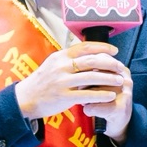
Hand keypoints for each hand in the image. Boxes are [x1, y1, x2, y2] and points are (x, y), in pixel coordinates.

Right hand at [14, 42, 129, 127]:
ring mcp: (62, 82)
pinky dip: (101, 94)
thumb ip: (69, 60)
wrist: (25, 99)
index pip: (85, 47)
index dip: (102, 48)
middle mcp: (61, 67)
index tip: (115, 51)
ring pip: (91, 77)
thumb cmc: (42, 82)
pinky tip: (111, 95)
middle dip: (109, 63)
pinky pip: (87, 95)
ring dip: (108, 78)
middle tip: (120, 67)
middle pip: (91, 61)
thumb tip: (90, 55)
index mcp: (60, 57)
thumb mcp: (53, 65)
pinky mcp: (63, 97)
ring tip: (120, 80)